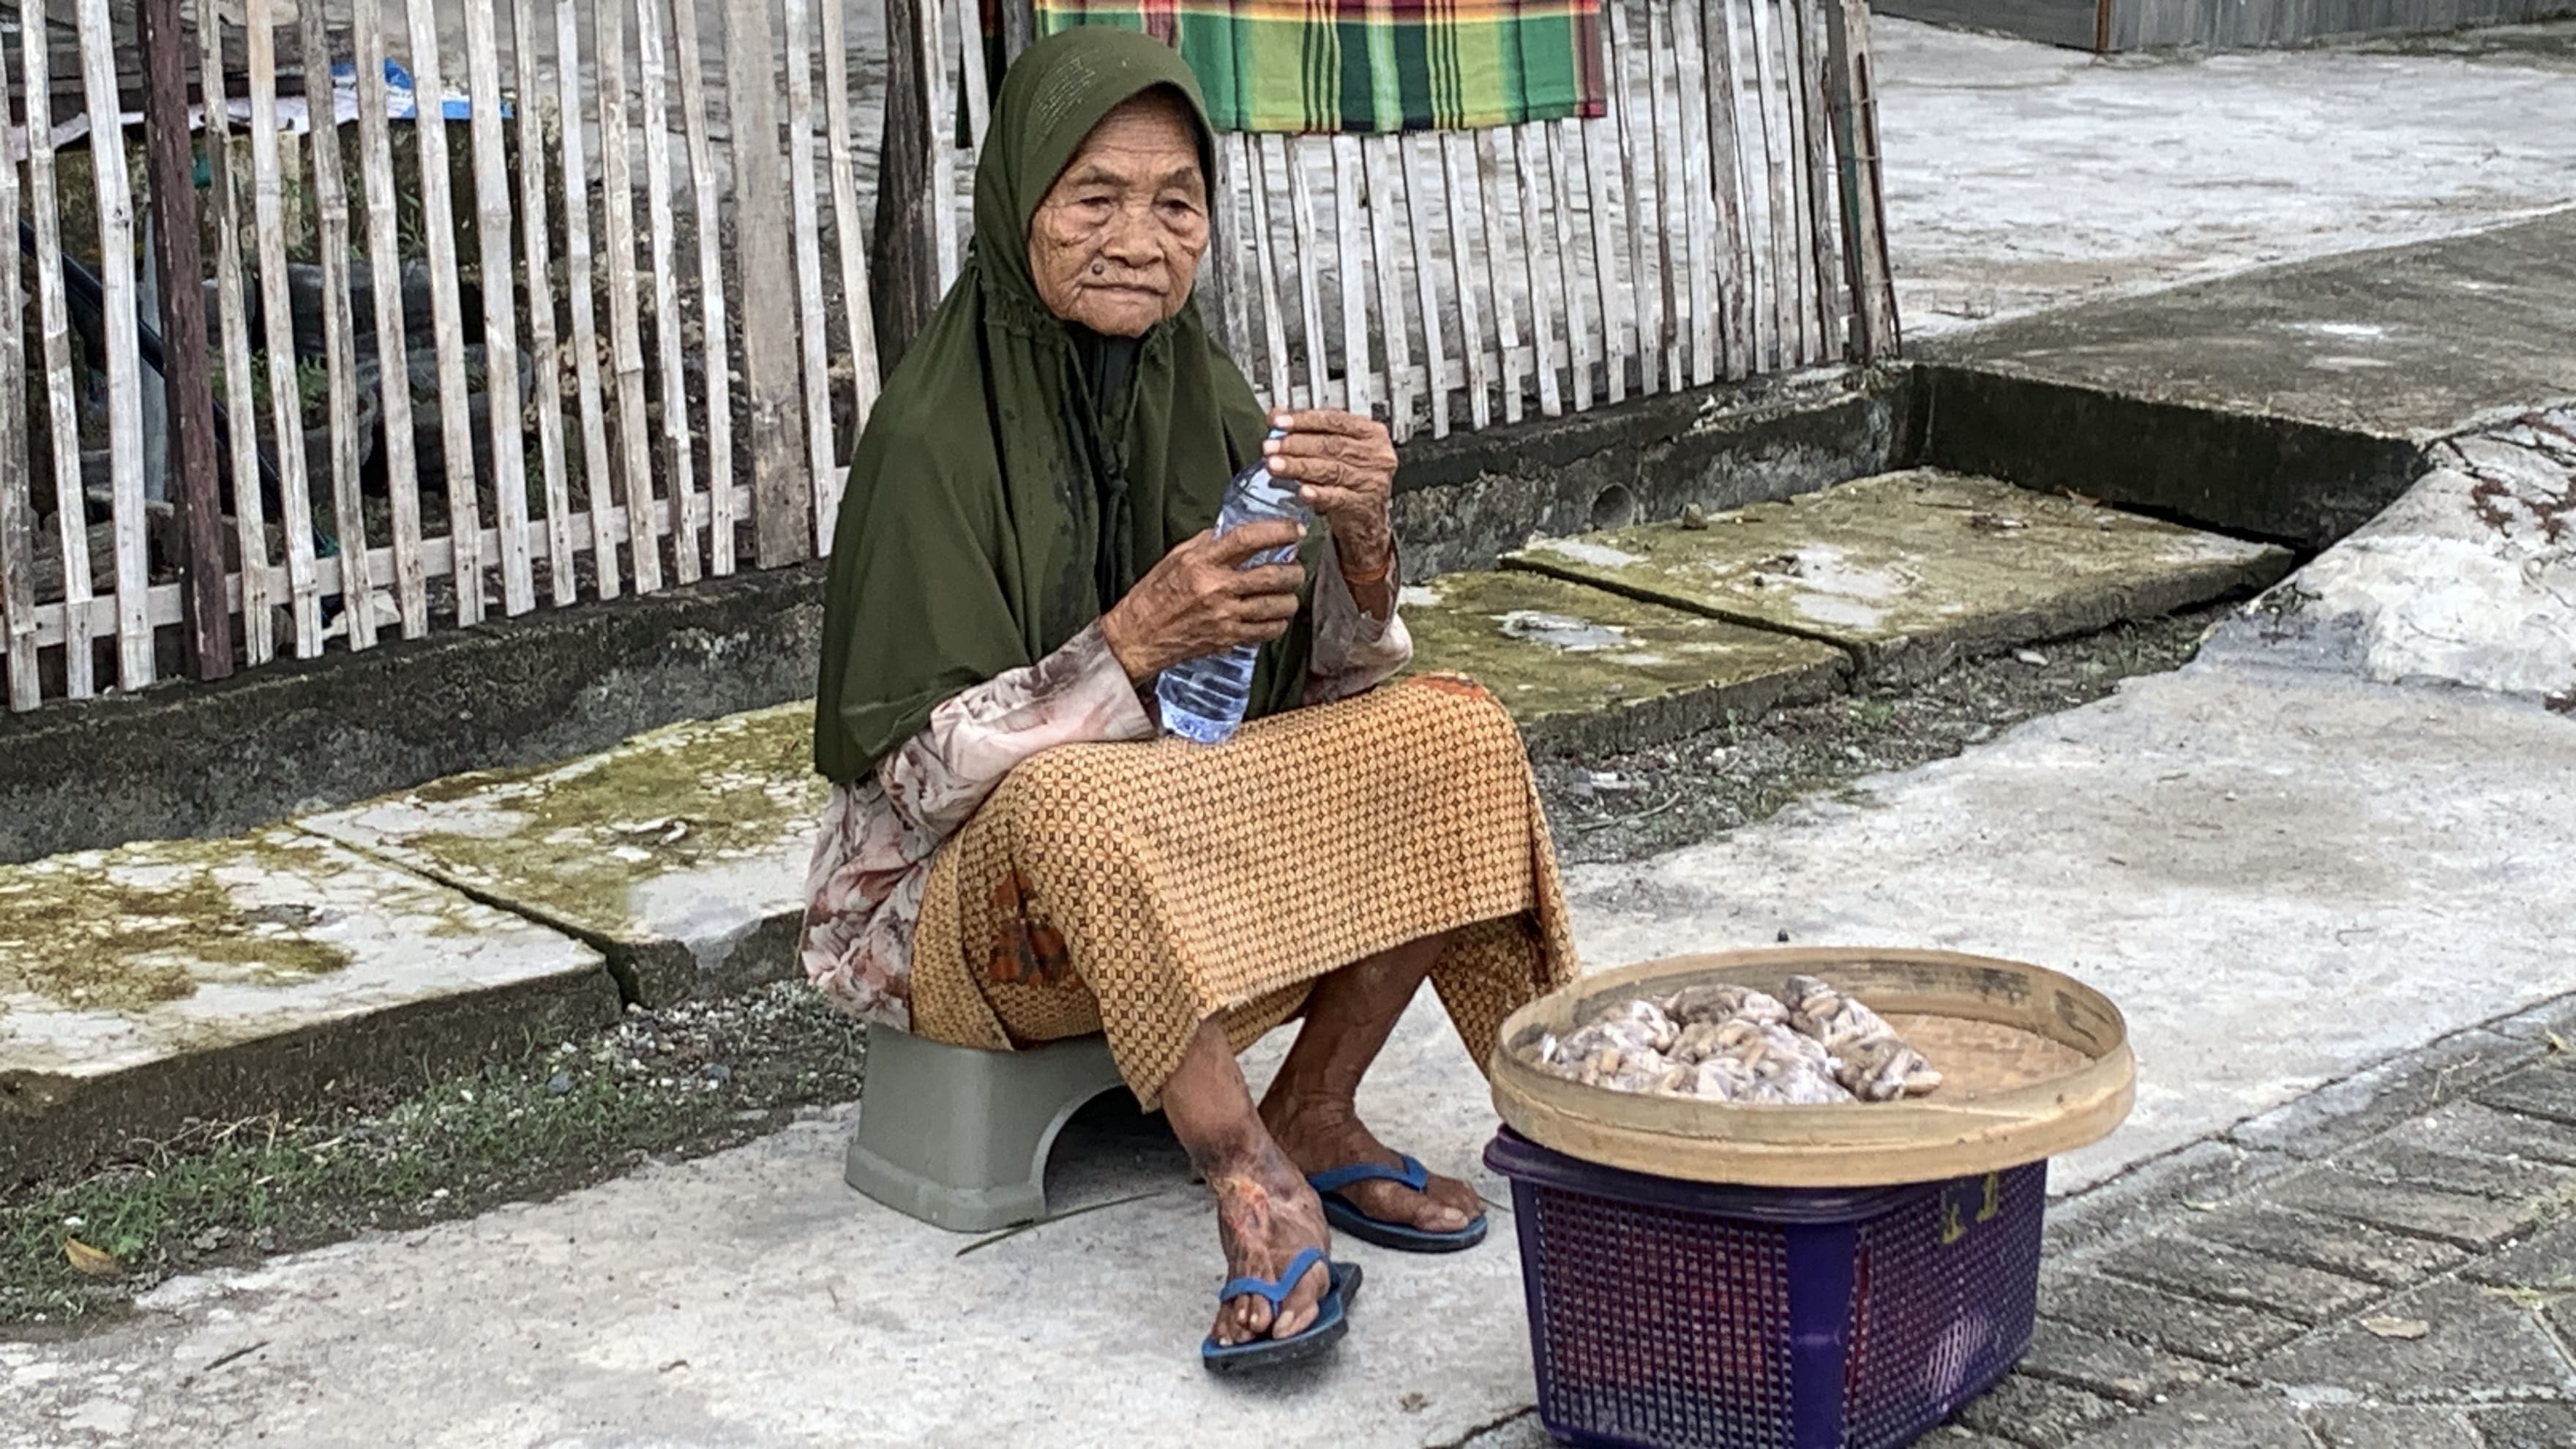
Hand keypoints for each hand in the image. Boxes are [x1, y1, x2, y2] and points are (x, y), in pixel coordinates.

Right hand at [1099, 520, 1307, 682]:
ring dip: (1290, 599)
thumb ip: (1206, 543)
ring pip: (1275, 605)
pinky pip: (1266, 630)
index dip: (1278, 532)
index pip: (1248, 539)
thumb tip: (1232, 529)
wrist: (1139, 635)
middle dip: (1294, 571)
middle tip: (1297, 569)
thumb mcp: (1175, 558)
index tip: (1294, 531)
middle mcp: (1215, 587)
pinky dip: (1278, 623)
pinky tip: (1275, 617)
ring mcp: (1223, 615)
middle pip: (1272, 575)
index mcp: (1202, 561)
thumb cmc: (1154, 595)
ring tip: (1289, 594)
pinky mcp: (1227, 638)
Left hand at [1262, 410, 1394, 578]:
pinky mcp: (1364, 504)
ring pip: (1331, 470)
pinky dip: (1318, 494)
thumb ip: (1308, 429)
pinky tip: (1302, 491)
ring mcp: (1372, 480)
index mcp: (1371, 433)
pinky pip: (1337, 497)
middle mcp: (1376, 455)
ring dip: (1298, 467)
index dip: (1304, 420)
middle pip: (1331, 445)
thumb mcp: (1333, 449)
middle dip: (1295, 444)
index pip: (1335, 420)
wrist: (1366, 516)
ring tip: (1275, 465)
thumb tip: (1277, 414)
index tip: (1278, 422)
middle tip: (1270, 447)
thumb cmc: (1349, 477)